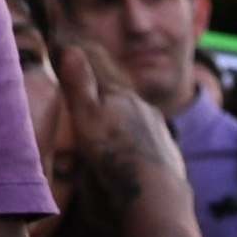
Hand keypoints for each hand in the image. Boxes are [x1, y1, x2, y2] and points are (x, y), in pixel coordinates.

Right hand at [59, 44, 187, 211]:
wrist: (156, 191)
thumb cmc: (114, 152)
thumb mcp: (86, 116)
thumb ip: (79, 84)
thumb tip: (71, 49)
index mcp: (119, 93)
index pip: (100, 65)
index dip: (85, 54)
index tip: (71, 46)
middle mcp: (140, 104)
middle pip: (119, 88)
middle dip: (105, 83)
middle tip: (88, 84)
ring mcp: (156, 127)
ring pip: (135, 110)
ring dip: (121, 110)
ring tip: (107, 118)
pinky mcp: (165, 149)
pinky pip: (147, 132)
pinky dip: (135, 132)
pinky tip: (130, 143)